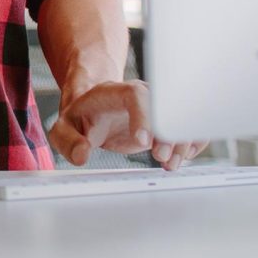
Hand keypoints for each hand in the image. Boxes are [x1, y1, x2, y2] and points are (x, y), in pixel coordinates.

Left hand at [49, 79, 207, 170]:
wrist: (96, 110)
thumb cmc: (81, 118)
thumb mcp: (64, 129)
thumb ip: (67, 141)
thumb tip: (82, 155)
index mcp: (115, 92)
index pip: (135, 96)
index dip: (143, 116)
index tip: (144, 142)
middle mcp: (141, 95)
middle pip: (165, 105)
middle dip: (168, 133)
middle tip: (162, 158)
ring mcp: (158, 106)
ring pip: (182, 116)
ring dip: (183, 141)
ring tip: (170, 164)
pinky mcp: (168, 120)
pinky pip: (189, 126)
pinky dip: (192, 142)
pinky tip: (182, 158)